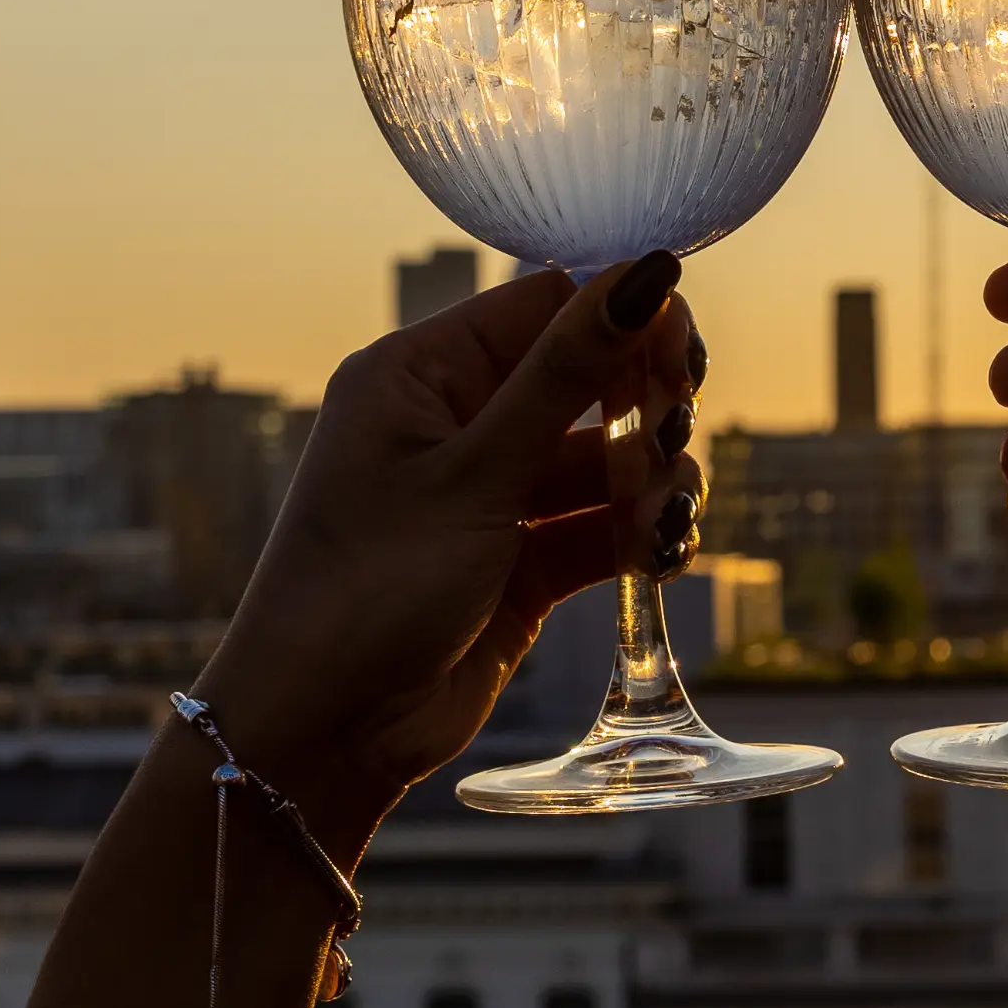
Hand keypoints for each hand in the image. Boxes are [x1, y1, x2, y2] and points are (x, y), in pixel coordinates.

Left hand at [195, 255, 700, 851]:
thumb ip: (568, 374)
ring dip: (649, 481)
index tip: (685, 354)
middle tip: (673, 440)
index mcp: (418, 375)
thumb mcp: (475, 473)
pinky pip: (598, 529)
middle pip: (586, 379)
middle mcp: (453, 425)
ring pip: (601, 459)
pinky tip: (663, 555)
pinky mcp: (517, 566)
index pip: (545, 307)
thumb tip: (645, 273)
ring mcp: (487, 498)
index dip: (623, 320)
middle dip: (644, 405)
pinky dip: (636, 536)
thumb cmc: (368, 588)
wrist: (322, 733)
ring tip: (666, 516)